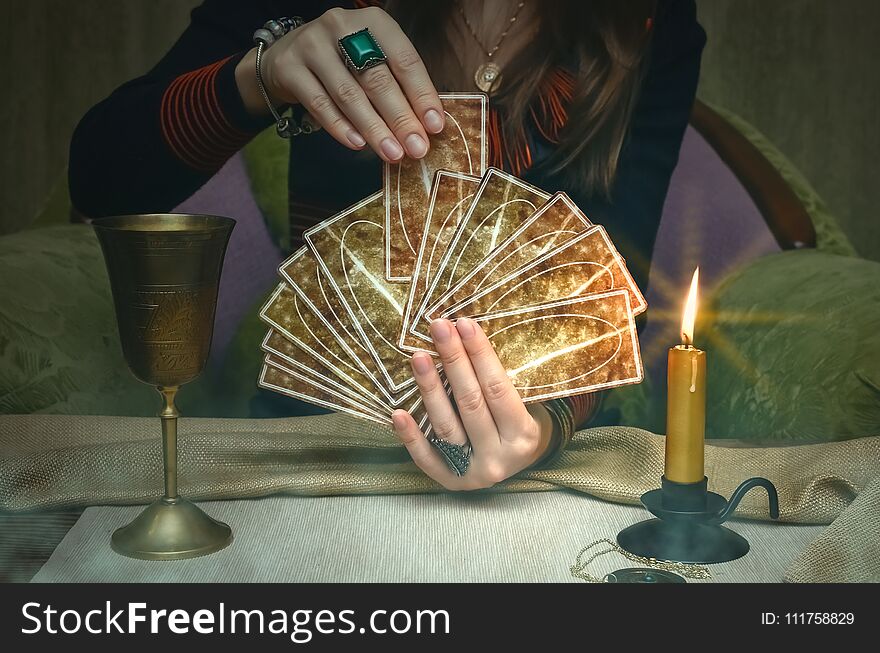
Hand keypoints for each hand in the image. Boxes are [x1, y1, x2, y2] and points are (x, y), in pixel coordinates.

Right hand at [235, 6, 444, 161]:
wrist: (286, 57)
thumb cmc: (342, 62)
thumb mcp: (371, 61)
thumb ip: (397, 86)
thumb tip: (425, 126)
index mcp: (373, 21)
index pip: (404, 60)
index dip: (421, 95)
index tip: (435, 126)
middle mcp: (341, 26)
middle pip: (377, 79)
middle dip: (400, 118)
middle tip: (416, 148)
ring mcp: (312, 45)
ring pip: (349, 94)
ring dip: (374, 128)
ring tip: (392, 153)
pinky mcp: (289, 68)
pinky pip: (319, 104)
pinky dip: (340, 127)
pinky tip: (358, 145)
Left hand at [392, 318, 556, 490]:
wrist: (519, 465)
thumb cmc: (518, 423)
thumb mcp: (525, 405)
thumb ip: (500, 382)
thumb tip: (464, 335)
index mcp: (523, 434)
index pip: (498, 388)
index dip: (480, 355)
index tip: (464, 324)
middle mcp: (499, 456)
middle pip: (470, 403)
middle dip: (453, 361)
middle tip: (438, 328)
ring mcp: (473, 472)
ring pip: (446, 426)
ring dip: (430, 388)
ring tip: (418, 357)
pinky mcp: (450, 481)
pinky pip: (426, 457)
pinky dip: (411, 435)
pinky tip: (398, 413)